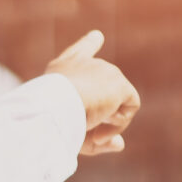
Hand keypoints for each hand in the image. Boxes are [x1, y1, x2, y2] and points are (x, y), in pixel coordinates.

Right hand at [44, 31, 139, 157]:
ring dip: (106, 125)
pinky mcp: (119, 83)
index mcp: (64, 68)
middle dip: (100, 120)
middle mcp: (86, 64)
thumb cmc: (52, 121)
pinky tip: (101, 127)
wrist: (52, 107)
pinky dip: (118, 124)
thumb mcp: (70, 132)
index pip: (80, 52)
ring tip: (89, 132)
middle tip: (86, 135)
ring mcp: (105, 71)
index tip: (97, 36)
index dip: (89, 44)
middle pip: (106, 93)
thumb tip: (119, 144)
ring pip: (118, 105)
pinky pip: (129, 108)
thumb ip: (95, 138)